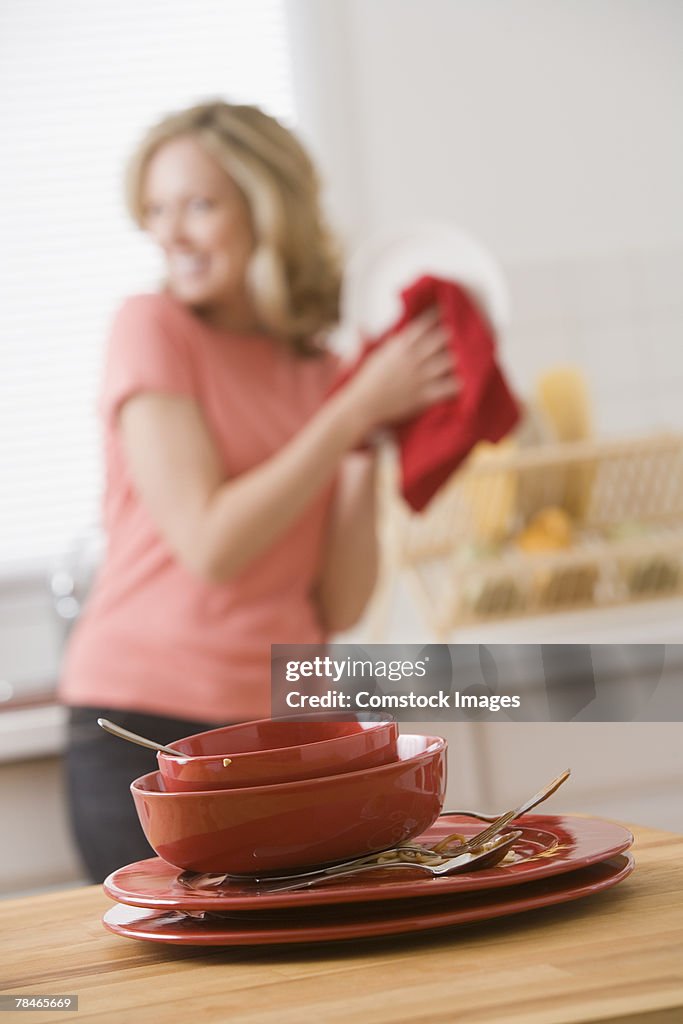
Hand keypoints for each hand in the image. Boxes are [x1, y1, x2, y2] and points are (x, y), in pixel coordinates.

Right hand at [346, 307, 459, 432]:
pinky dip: (459, 384)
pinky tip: (467, 381)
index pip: (424, 325)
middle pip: (441, 339)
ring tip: (472, 355)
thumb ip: (385, 340)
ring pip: (448, 361)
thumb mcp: (374, 354)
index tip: (448, 310)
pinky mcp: (423, 396)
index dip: (438, 317)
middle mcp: (413, 358)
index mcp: (400, 346)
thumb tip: (378, 325)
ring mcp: (419, 377)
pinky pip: (448, 388)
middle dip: (453, 335)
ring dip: (460, 357)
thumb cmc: (366, 380)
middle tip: (464, 333)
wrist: (362, 405)